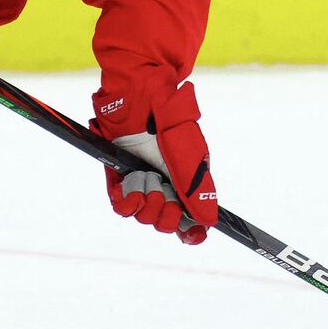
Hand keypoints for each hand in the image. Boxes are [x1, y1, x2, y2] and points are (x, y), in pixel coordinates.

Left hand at [90, 82, 218, 244]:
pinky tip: (132, 190)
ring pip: (145, 216)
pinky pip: (122, 206)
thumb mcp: (189, 154)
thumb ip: (197, 189)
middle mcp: (165, 185)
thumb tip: (208, 221)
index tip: (192, 235)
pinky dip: (128, 203)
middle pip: (166, 222)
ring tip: (148, 176)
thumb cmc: (170, 118)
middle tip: (166, 191)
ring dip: (148, 200)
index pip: (189, 219)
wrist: (140, 93)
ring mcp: (142, 182)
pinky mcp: (119, 178)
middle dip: (167, 214)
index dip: (190, 232)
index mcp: (186, 182)